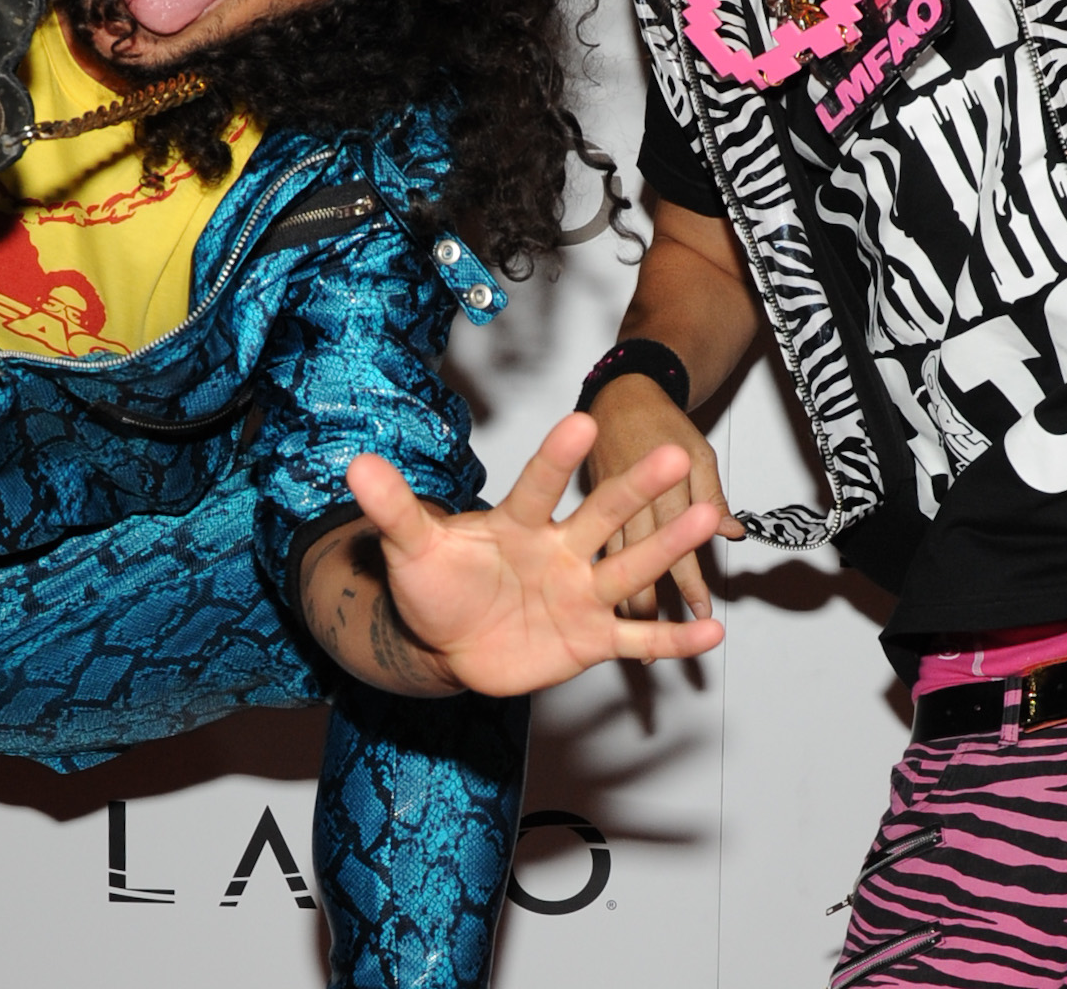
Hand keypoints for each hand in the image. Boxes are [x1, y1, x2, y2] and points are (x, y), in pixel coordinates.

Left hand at [343, 412, 726, 697]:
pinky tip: (712, 634)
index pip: (538, 485)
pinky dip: (672, 639)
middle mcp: (560, 551)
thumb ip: (394, 509)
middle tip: (675, 452)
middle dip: (637, 487)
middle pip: (602, 515)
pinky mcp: (591, 637)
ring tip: (706, 519)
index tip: (582, 420)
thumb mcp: (410, 550)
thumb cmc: (435, 588)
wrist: (448, 645)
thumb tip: (355, 463)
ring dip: (667, 548)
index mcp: (519, 524)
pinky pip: (636, 638)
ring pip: (629, 567)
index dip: (557, 457)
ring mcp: (580, 593)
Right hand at [586, 374, 744, 619]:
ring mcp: (601, 508)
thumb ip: (712, 497)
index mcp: (660, 489)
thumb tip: (734, 532)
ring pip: (612, 563)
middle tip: (665, 638)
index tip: (701, 611)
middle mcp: (628, 504)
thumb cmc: (659, 422)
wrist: (619, 395)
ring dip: (626, 597)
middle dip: (654, 601)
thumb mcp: (698, 453)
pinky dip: (603, 577)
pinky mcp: (587, 507)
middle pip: (640, 560)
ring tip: (635, 636)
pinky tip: (607, 604)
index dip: (690, 581)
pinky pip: (597, 550)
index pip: (677, 544)